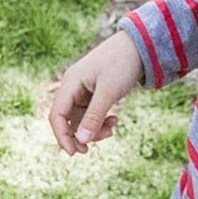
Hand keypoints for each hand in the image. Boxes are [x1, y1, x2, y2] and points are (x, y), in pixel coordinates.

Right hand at [46, 32, 144, 154]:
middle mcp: (73, 88)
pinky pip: (92, 116)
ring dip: (95, 130)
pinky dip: (101, 122)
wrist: (140, 46)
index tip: (74, 153)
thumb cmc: (122, 62)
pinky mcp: (94, 95)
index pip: (57, 115)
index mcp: (70, 83)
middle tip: (97, 144)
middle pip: (68, 121)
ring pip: (81, 121)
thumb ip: (94, 116)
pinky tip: (114, 121)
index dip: (62, 136)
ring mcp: (83, 92)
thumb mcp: (109, 91)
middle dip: (81, 135)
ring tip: (113, 127)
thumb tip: (82, 140)